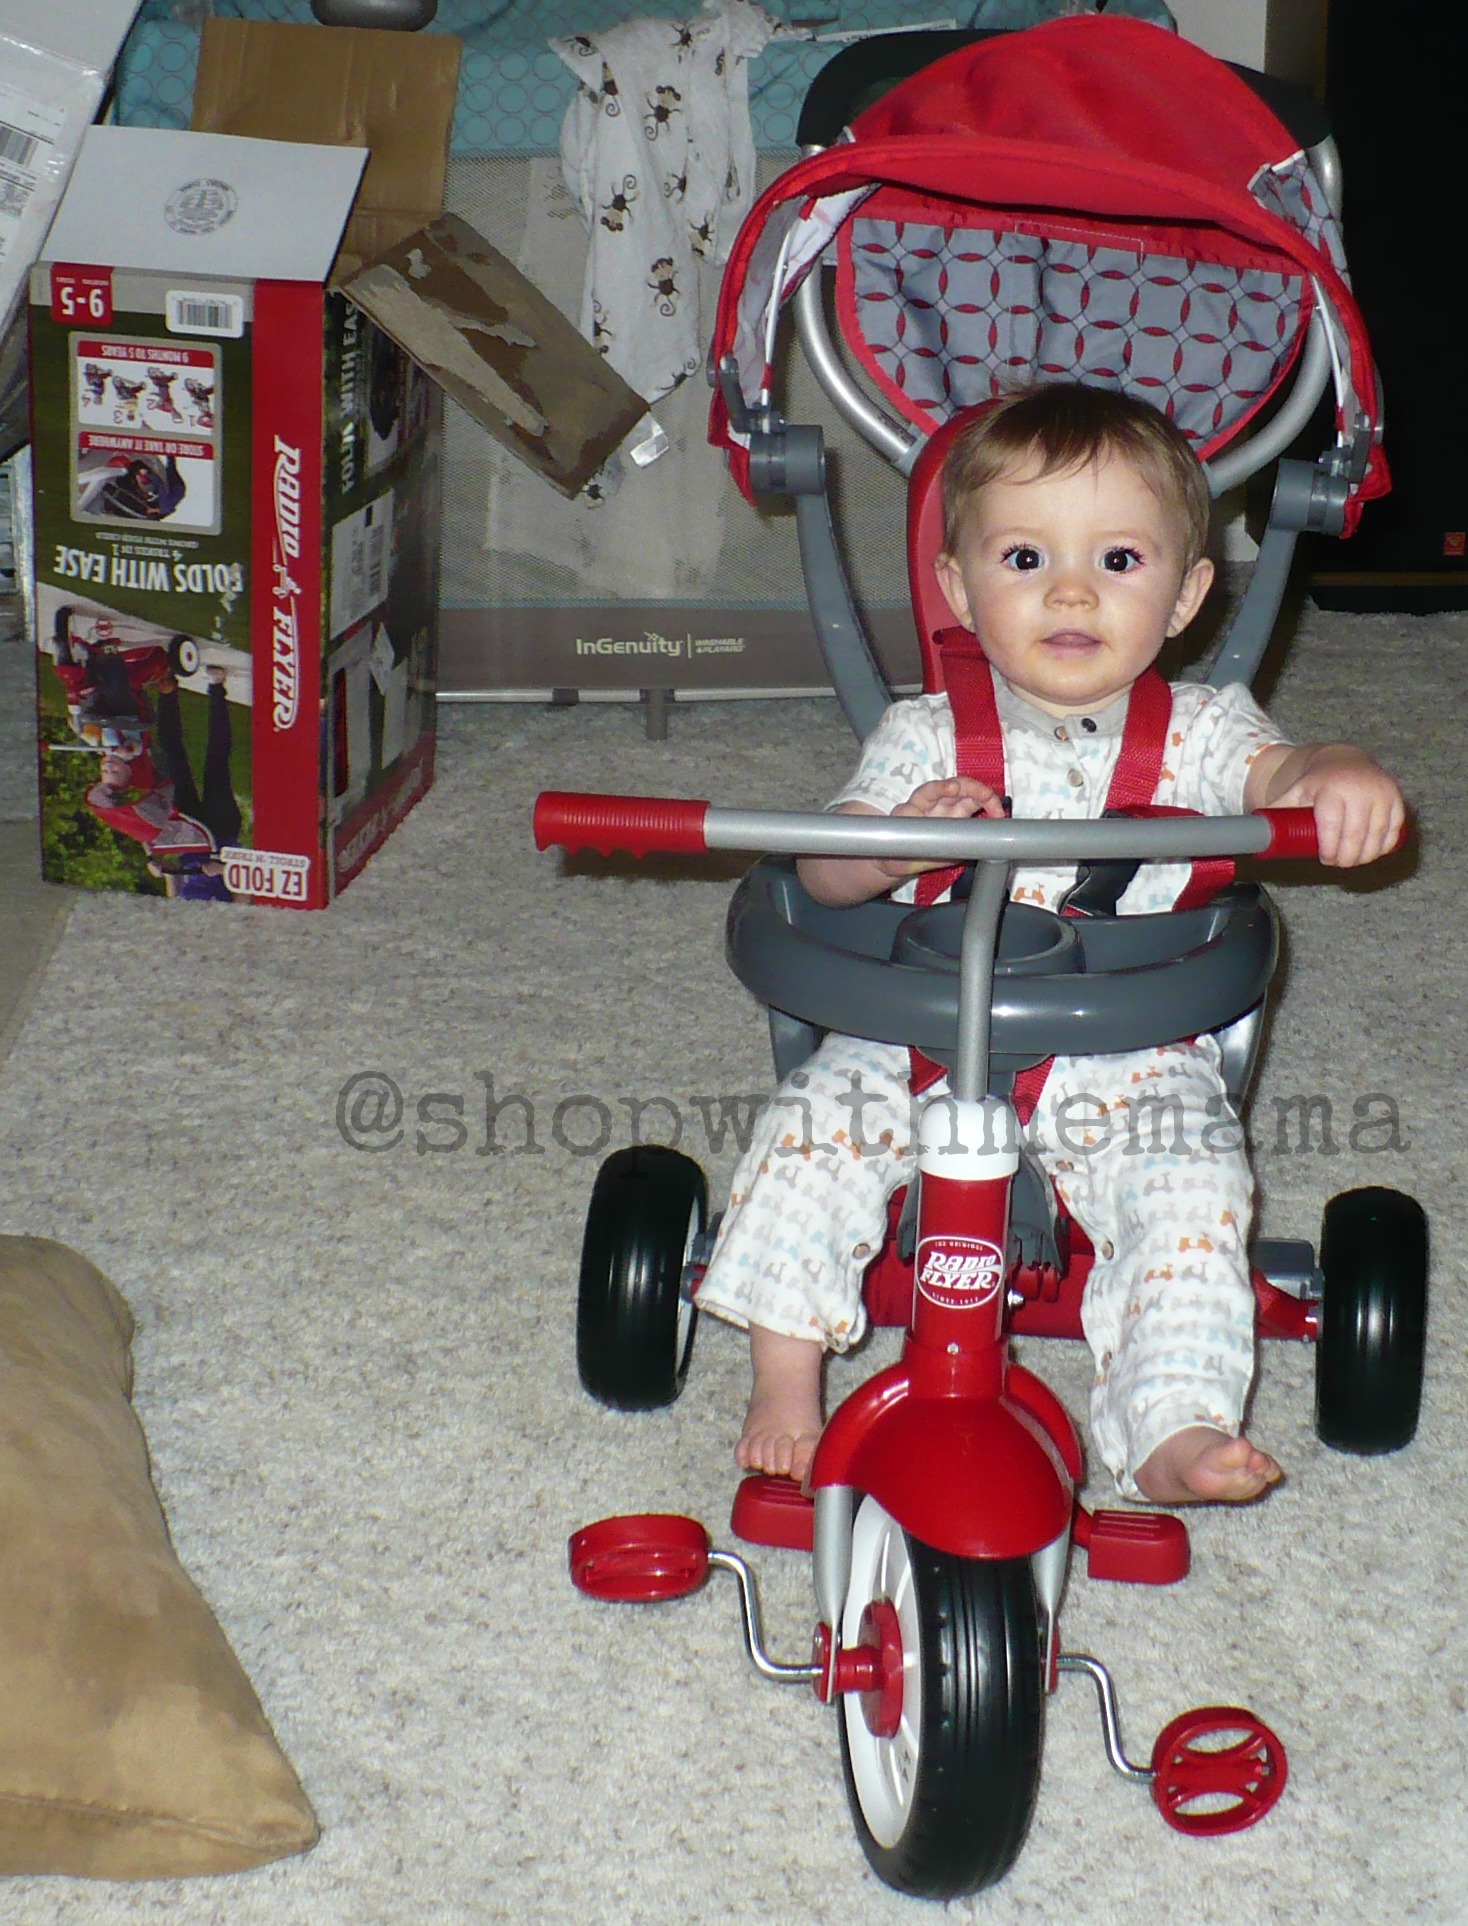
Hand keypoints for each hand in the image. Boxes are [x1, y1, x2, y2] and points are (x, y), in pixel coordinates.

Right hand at [876, 776, 1006, 879]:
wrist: (896, 863)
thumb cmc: (926, 854)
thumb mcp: (955, 852)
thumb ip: (971, 843)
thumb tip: (997, 844)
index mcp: (956, 811)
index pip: (976, 798)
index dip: (989, 801)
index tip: (999, 815)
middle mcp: (941, 804)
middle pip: (960, 787)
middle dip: (975, 789)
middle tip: (987, 797)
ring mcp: (922, 804)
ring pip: (936, 788)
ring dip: (948, 787)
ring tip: (956, 788)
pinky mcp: (905, 810)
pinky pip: (916, 800)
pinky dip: (928, 795)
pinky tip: (937, 794)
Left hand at [1258, 744, 1405, 866]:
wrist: (1344, 759)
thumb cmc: (1315, 783)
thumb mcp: (1294, 792)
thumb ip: (1276, 812)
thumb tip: (1252, 835)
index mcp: (1332, 789)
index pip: (1333, 828)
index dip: (1330, 850)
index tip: (1325, 859)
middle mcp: (1360, 789)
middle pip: (1356, 836)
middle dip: (1347, 857)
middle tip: (1338, 863)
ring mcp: (1382, 793)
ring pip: (1378, 836)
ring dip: (1366, 855)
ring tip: (1353, 860)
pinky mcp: (1397, 797)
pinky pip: (1395, 830)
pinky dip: (1384, 845)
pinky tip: (1373, 851)